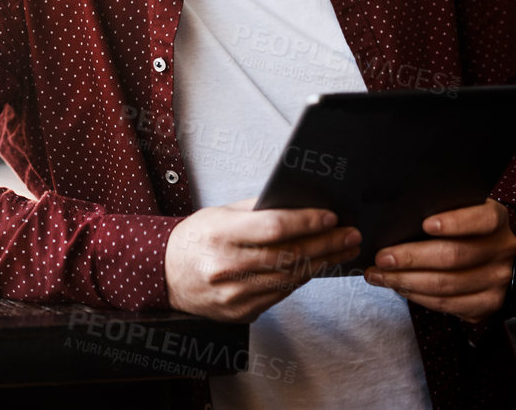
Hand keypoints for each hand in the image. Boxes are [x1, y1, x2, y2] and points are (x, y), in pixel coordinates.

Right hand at [164, 197, 361, 322]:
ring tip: (342, 251)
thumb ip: (257, 209)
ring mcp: (234, 294)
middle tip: (350, 235)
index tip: (330, 217)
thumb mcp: (219, 214)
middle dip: (326, 244)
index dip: (307, 222)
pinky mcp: (241, 312)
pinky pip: (280, 293)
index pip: (273, 227)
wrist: (165, 274)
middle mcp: (226, 267)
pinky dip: (301, 279)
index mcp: (219, 235)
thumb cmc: (194, 239)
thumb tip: (299, 204)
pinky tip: (316, 267)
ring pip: (289, 278)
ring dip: (321, 263)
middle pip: (288, 255)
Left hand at [364, 198, 515, 322]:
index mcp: (497, 219)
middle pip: (454, 256)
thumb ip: (436, 208)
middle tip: (383, 258)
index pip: (482, 219)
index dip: (454, 222)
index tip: (425, 225)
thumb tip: (395, 220)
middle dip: (411, 258)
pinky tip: (400, 287)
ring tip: (380, 275)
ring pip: (447, 285)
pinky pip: (448, 305)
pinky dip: (418, 297)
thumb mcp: (455, 207)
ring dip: (407, 281)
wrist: (486, 251)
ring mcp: (498, 280)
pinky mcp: (488, 303)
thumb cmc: (460, 226)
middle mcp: (502, 250)